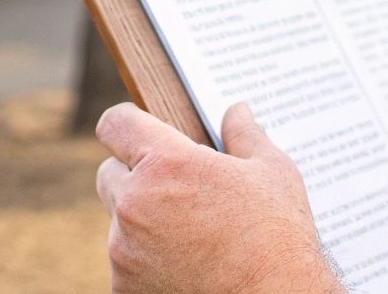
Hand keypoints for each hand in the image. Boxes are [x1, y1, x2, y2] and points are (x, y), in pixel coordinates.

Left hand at [95, 102, 342, 293]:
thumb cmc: (278, 239)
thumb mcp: (272, 174)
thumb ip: (245, 135)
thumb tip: (236, 111)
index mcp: (167, 164)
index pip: (115, 124)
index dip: (127, 124)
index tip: (140, 132)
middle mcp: (136, 203)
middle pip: (109, 173)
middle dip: (135, 176)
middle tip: (174, 190)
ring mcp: (124, 249)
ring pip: (118, 220)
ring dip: (141, 221)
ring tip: (188, 234)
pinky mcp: (124, 286)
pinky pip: (124, 261)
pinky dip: (144, 261)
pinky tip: (183, 264)